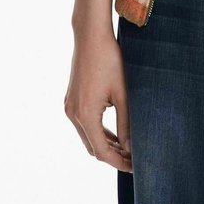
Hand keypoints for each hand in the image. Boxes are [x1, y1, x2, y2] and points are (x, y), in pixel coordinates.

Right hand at [64, 29, 131, 171]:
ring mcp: (70, 107)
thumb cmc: (110, 61)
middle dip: (112, 156)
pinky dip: (98, 132)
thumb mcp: (122, 93)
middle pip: (92, 147)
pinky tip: (114, 134)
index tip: (134, 166)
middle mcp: (73, 114)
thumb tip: (131, 146)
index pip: (101, 151)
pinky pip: (84, 124)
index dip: (118, 162)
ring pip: (87, 136)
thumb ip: (126, 123)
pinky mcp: (71, 100)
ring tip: (126, 149)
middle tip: (133, 159)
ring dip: (105, 144)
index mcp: (85, 115)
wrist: (91, 36)